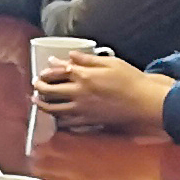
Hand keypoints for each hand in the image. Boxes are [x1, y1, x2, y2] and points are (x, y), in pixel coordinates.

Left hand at [41, 50, 172, 135]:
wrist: (143, 103)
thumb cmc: (130, 80)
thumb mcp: (110, 62)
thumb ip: (87, 59)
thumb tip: (69, 55)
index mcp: (84, 76)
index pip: (57, 72)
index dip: (48, 71)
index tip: (44, 70)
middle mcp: (78, 94)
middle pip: (50, 91)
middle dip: (39, 87)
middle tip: (35, 84)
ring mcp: (82, 110)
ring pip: (54, 109)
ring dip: (42, 104)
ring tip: (36, 100)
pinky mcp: (88, 122)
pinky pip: (67, 123)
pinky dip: (58, 120)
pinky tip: (56, 117)